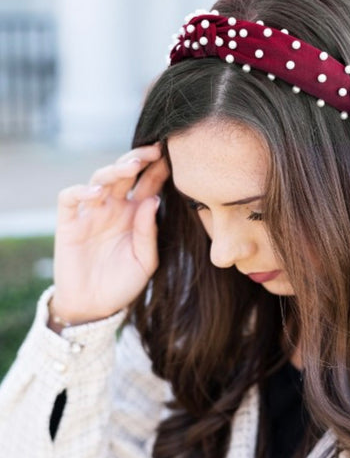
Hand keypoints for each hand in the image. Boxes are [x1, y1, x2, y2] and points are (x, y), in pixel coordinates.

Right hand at [50, 143, 168, 324]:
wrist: (96, 307)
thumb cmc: (124, 283)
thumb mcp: (145, 261)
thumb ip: (148, 232)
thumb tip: (153, 199)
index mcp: (135, 215)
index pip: (148, 184)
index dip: (158, 170)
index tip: (172, 156)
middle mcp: (114, 208)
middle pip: (125, 175)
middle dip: (138, 159)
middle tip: (155, 151)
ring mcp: (91, 213)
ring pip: (100, 179)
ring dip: (115, 170)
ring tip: (131, 166)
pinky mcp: (69, 223)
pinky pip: (69, 198)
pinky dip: (81, 191)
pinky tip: (97, 192)